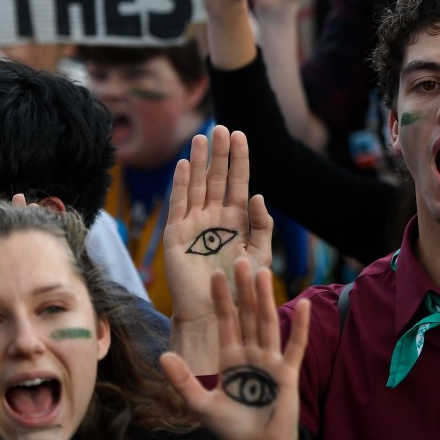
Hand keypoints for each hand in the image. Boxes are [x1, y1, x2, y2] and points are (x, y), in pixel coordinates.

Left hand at [161, 261, 310, 439]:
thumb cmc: (232, 428)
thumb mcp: (201, 405)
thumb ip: (183, 381)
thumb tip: (163, 356)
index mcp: (230, 358)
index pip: (226, 321)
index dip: (221, 299)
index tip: (216, 274)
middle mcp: (251, 353)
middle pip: (247, 315)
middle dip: (244, 289)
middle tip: (241, 259)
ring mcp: (270, 361)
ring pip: (267, 323)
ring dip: (265, 298)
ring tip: (263, 272)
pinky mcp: (287, 373)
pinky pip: (294, 346)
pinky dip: (299, 326)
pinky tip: (302, 304)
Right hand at [165, 125, 274, 328]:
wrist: (215, 311)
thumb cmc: (241, 286)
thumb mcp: (260, 254)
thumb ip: (262, 225)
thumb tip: (259, 196)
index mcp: (237, 220)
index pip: (238, 182)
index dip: (239, 159)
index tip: (241, 135)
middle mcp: (215, 217)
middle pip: (216, 178)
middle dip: (219, 153)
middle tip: (221, 128)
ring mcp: (195, 224)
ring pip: (197, 186)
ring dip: (198, 162)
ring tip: (202, 138)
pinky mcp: (177, 235)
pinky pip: (179, 205)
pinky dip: (180, 185)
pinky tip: (182, 165)